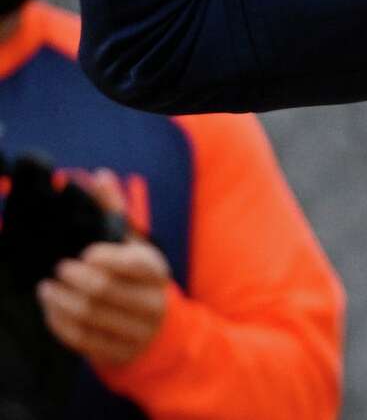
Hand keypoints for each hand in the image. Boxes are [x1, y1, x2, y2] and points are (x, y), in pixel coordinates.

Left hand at [36, 175, 171, 368]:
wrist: (156, 327)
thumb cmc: (137, 276)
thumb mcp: (132, 243)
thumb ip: (115, 210)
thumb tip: (100, 176)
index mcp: (157, 272)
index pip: (135, 264)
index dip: (106, 258)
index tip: (85, 253)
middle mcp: (152, 303)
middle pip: (105, 291)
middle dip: (75, 279)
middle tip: (58, 269)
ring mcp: (136, 331)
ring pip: (89, 317)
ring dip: (61, 301)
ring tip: (47, 288)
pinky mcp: (118, 351)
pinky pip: (82, 339)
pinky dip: (61, 323)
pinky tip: (52, 309)